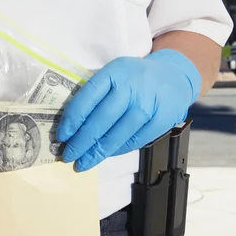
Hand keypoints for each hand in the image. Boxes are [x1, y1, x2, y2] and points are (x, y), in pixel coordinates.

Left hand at [56, 49, 201, 171]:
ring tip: (83, 163)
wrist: (174, 75)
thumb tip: (70, 125)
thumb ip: (94, 93)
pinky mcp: (163, 119)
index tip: (61, 136)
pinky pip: (135, 141)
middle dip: (81, 142)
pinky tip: (105, 155)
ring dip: (97, 152)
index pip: (87, 97)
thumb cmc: (134, 78)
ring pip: (118, 134)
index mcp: (114, 72)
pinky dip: (117, 151)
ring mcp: (149, 104)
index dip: (72, 120)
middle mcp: (132, 87)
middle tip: (68, 156)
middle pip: (101, 120)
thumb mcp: (114, 74)